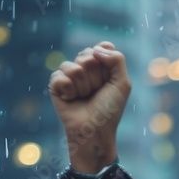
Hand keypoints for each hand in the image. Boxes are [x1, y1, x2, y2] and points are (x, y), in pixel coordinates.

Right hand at [48, 41, 130, 173]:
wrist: (94, 130)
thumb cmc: (109, 110)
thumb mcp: (122, 84)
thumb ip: (117, 60)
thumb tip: (96, 49)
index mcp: (101, 65)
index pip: (101, 47)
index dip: (106, 63)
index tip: (108, 80)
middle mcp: (85, 67)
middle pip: (87, 55)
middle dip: (95, 76)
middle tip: (96, 92)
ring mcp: (69, 75)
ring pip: (73, 67)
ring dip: (83, 86)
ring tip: (84, 97)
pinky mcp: (56, 85)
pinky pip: (60, 76)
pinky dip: (69, 90)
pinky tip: (71, 100)